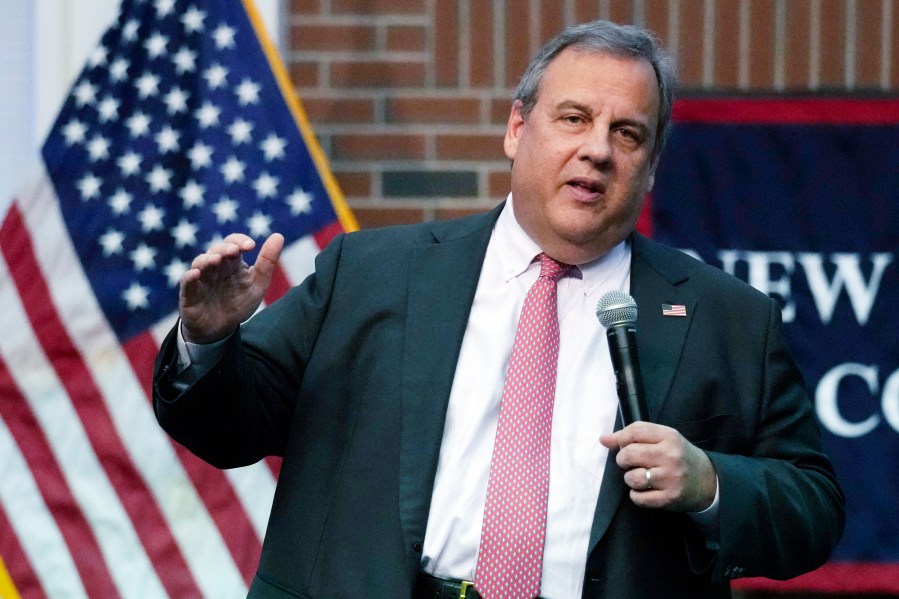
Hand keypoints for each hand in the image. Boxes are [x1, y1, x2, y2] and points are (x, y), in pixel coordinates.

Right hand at [179, 233, 284, 343]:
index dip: (239, 241)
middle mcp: (215, 266)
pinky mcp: (189, 293)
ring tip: (216, 260)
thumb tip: (278, 235)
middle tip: (234, 251)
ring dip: (207, 259)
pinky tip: (196, 274)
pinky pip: (186, 282)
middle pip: (217, 250)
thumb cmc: (238, 303)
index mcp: (232, 263)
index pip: (233, 243)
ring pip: (200, 262)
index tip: (250, 246)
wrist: (221, 329)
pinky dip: (189, 276)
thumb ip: (267, 261)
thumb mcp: (257, 284)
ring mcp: (201, 278)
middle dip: (224, 249)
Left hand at [599, 421, 716, 511]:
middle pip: (629, 454)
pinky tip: (645, 490)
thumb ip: (636, 436)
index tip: (616, 443)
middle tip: (629, 462)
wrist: (708, 481)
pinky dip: (636, 495)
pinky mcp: (669, 498)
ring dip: (630, 478)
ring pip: (631, 477)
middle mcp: (670, 456)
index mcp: (670, 437)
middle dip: (622, 459)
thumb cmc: (680, 457)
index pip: (635, 430)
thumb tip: (604, 439)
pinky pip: (638, 497)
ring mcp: (670, 478)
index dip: (620, 437)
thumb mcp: (665, 439)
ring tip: (639, 476)